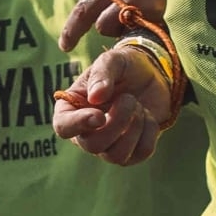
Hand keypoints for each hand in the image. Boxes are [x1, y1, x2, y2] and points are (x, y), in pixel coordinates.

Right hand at [52, 46, 168, 166]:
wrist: (153, 75)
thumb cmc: (125, 67)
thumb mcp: (113, 60)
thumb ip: (102, 73)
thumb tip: (95, 97)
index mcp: (72, 109)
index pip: (63, 127)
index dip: (78, 124)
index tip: (99, 115)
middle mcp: (86, 132)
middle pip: (92, 146)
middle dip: (117, 122)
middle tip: (129, 98)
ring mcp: (109, 146)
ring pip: (117, 156)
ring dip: (134, 128)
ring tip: (138, 105)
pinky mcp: (132, 152)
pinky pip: (141, 153)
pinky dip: (150, 132)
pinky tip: (147, 116)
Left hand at [58, 0, 168, 50]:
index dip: (84, 10)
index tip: (76, 26)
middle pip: (83, 9)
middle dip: (72, 30)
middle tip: (65, 46)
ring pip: (101, 24)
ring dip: (112, 31)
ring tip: (133, 28)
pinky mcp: (139, 4)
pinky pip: (118, 28)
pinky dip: (125, 34)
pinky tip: (140, 29)